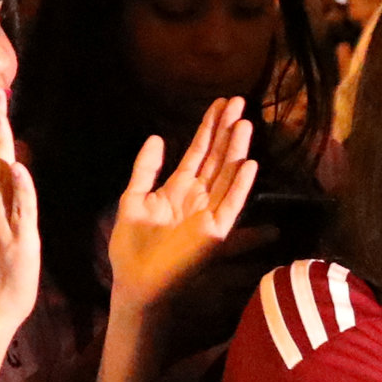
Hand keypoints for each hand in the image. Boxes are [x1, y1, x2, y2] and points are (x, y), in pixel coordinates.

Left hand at [105, 94, 262, 309]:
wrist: (135, 281)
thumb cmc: (132, 245)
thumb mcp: (133, 199)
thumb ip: (145, 169)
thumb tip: (158, 137)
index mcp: (178, 188)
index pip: (199, 152)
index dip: (209, 127)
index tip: (220, 102)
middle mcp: (198, 197)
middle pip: (216, 157)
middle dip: (226, 129)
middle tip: (238, 100)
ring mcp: (208, 213)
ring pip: (225, 175)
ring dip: (236, 150)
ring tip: (245, 123)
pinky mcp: (214, 233)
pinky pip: (229, 205)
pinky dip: (238, 186)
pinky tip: (248, 164)